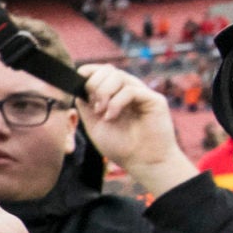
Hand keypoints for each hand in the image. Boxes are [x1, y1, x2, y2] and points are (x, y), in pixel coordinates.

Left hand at [76, 63, 194, 194]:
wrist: (142, 162)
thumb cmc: (120, 146)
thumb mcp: (94, 125)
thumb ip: (86, 106)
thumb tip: (78, 88)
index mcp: (114, 95)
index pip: (101, 72)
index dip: (88, 72)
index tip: (79, 85)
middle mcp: (128, 91)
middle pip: (108, 70)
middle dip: (94, 84)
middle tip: (94, 107)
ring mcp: (142, 93)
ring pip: (118, 76)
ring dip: (103, 93)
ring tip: (102, 113)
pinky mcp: (154, 99)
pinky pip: (131, 90)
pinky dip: (116, 102)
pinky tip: (112, 117)